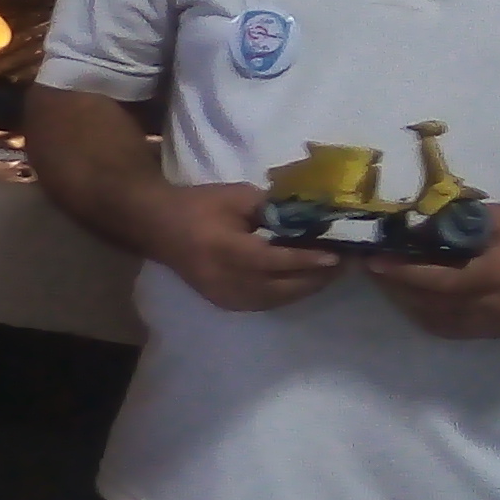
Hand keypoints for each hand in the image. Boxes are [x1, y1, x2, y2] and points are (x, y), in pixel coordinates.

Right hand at [156, 183, 346, 312]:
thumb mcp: (237, 196)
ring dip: (304, 289)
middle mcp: (225, 279)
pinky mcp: (222, 301)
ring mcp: (223, 294)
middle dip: (315, 278)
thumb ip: (272, 209)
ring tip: (327, 274)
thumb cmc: (198, 205)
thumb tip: (308, 219)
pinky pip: (263, 303)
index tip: (336, 256)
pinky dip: (286, 294)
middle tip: (342, 265)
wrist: (157, 226)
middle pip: (281, 287)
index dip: (308, 260)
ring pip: (275, 300)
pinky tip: (301, 282)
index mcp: (226, 250)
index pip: (275, 261)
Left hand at [366, 206, 499, 340]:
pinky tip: (414, 295)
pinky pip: (447, 328)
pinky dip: (423, 313)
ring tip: (388, 279)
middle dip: (395, 287)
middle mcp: (491, 308)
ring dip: (405, 302)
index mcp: (498, 276)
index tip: (373, 260)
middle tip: (373, 266)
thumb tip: (418, 224)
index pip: (438, 281)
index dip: (401, 273)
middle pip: (428, 305)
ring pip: (433, 321)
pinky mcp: (492, 334)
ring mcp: (491, 326)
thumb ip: (460, 222)